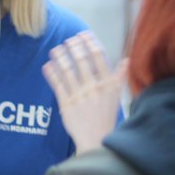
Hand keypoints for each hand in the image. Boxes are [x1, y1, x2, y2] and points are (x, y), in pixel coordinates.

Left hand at [42, 32, 121, 153]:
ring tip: (56, 49)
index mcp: (107, 84)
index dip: (90, 43)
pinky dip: (52, 74)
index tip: (84, 34)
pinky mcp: (66, 105)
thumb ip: (119, 77)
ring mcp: (79, 96)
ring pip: (68, 71)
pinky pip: (58, 85)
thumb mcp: (117, 96)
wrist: (96, 140)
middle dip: (74, 47)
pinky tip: (47, 65)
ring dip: (61, 57)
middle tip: (68, 39)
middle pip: (82, 61)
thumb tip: (126, 60)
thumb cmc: (107, 117)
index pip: (99, 57)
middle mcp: (93, 88)